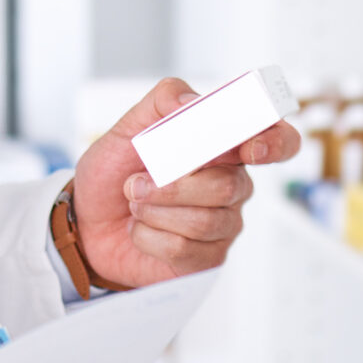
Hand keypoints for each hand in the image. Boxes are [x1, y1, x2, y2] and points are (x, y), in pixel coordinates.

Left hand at [66, 76, 302, 288]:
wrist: (86, 222)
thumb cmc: (114, 174)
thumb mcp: (127, 129)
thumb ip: (162, 102)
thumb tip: (191, 102)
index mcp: (224, 148)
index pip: (276, 141)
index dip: (275, 143)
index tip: (250, 150)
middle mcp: (232, 185)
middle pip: (228, 185)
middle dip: (173, 185)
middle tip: (135, 183)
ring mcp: (223, 225)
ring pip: (205, 220)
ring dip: (154, 210)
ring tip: (134, 203)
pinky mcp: (207, 260)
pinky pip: (185, 249)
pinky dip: (148, 236)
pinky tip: (140, 230)